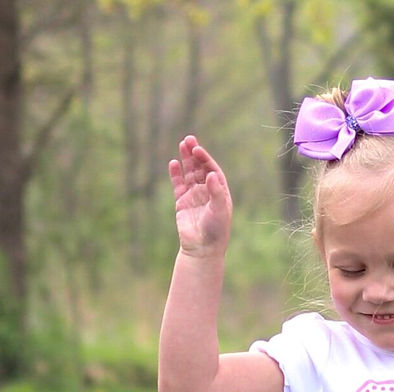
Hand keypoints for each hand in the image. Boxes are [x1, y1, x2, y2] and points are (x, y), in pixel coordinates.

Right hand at [169, 136, 231, 254]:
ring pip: (189, 173)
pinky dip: (176, 174)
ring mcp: (194, 196)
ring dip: (186, 159)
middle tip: (188, 139)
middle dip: (195, 154)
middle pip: (201, 168)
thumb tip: (212, 174)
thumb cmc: (215, 231)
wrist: (202, 249)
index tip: (198, 149)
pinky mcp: (182, 202)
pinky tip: (173, 163)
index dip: (205, 159)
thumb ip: (216, 192)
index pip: (212, 170)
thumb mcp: (219, 210)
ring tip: (181, 144)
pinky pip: (178, 184)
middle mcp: (208, 192)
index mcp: (220, 192)